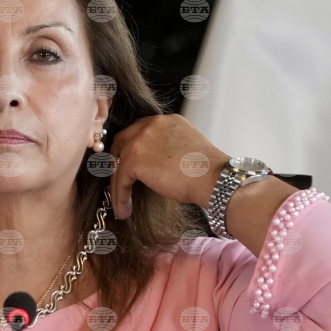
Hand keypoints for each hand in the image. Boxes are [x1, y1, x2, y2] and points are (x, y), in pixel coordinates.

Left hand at [108, 114, 230, 218]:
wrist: (214, 178)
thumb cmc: (206, 171)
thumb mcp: (184, 148)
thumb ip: (166, 148)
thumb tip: (152, 164)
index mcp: (166, 121)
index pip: (139, 131)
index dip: (130, 147)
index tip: (126, 163)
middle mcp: (151, 125)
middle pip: (123, 141)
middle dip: (116, 161)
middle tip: (117, 179)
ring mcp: (140, 141)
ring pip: (119, 164)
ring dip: (119, 185)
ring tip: (122, 204)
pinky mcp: (134, 159)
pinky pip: (120, 180)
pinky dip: (120, 197)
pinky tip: (125, 209)